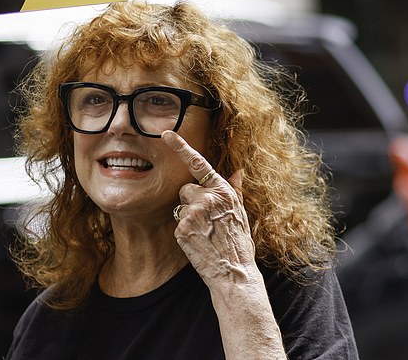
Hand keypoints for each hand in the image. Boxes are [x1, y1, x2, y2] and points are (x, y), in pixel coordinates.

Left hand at [162, 130, 257, 286]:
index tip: (166, 134)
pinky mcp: (182, 228)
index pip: (198, 163)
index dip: (180, 147)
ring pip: (180, 206)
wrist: (234, 272)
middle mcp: (207, 197)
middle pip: (185, 189)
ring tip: (205, 232)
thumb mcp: (241, 212)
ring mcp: (193, 213)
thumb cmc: (239, 243)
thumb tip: (238, 172)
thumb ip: (234, 190)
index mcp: (223, 190)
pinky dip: (185, 231)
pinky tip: (198, 241)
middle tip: (206, 220)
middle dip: (191, 201)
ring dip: (187, 217)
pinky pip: (177, 222)